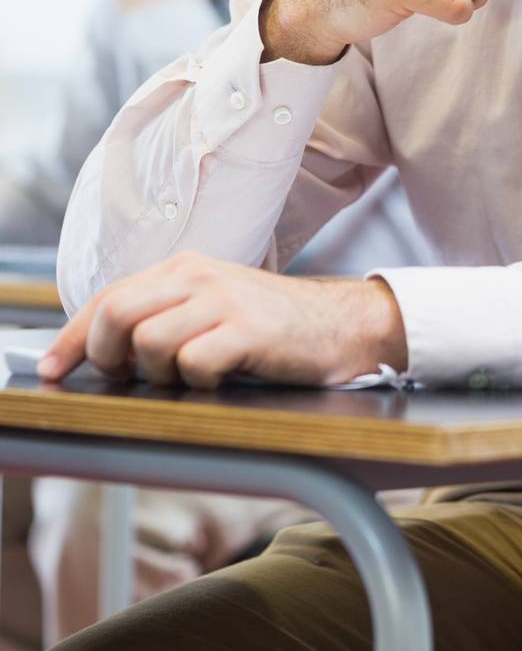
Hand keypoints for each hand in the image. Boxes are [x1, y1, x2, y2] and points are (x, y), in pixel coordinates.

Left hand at [37, 253, 407, 389]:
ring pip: (149, 343)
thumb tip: (105, 352)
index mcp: (183, 268)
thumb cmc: (272, 325)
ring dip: (158, 376)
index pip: (106, 297)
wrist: (342, 324)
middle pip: (116, 314)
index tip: (51, 370)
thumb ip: (164, 316)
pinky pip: (194, 364)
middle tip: (128, 378)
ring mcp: (224, 301)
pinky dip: (197, 382)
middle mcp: (198, 276)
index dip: (71, 338)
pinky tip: (221, 378)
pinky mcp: (249, 330)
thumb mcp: (212, 307)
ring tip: (189, 377)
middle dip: (106, 357)